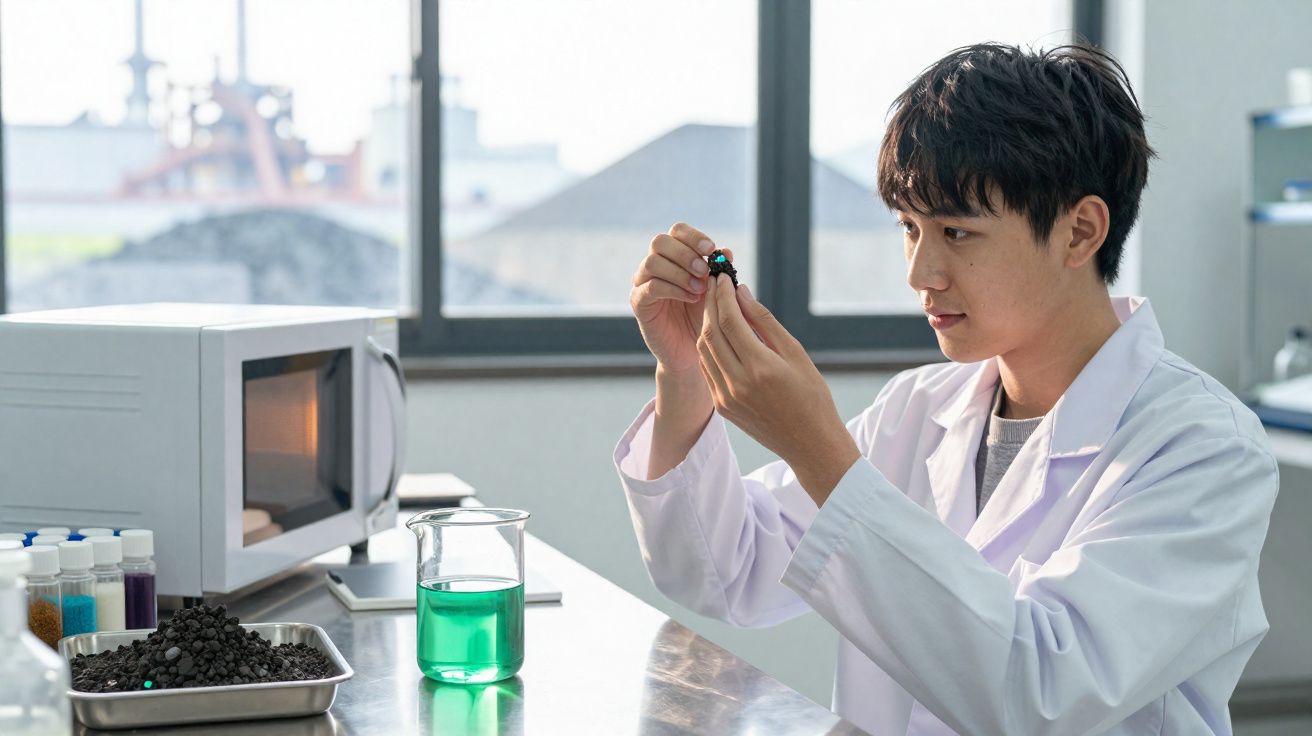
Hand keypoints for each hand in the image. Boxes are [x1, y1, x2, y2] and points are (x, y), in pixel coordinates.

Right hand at [630, 222, 732, 373]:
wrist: (691, 350)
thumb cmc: (704, 317)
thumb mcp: (716, 292)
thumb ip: (719, 271)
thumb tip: (726, 250)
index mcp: (674, 256)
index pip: (677, 231)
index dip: (693, 236)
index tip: (711, 249)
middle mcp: (655, 265)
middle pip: (660, 241)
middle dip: (685, 253)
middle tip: (704, 271)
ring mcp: (643, 282)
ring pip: (652, 262)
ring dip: (679, 272)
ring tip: (699, 289)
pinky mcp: (639, 302)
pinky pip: (650, 287)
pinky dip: (673, 289)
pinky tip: (690, 298)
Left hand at [697, 275, 860, 503]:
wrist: (810, 444)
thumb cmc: (812, 396)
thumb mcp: (795, 354)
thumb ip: (765, 322)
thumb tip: (742, 293)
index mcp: (759, 368)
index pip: (729, 321)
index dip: (723, 295)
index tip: (723, 276)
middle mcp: (737, 383)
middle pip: (710, 333)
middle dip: (710, 304)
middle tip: (714, 284)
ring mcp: (726, 398)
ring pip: (704, 351)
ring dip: (705, 324)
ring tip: (715, 304)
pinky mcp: (722, 408)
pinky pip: (707, 369)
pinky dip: (708, 347)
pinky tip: (717, 333)